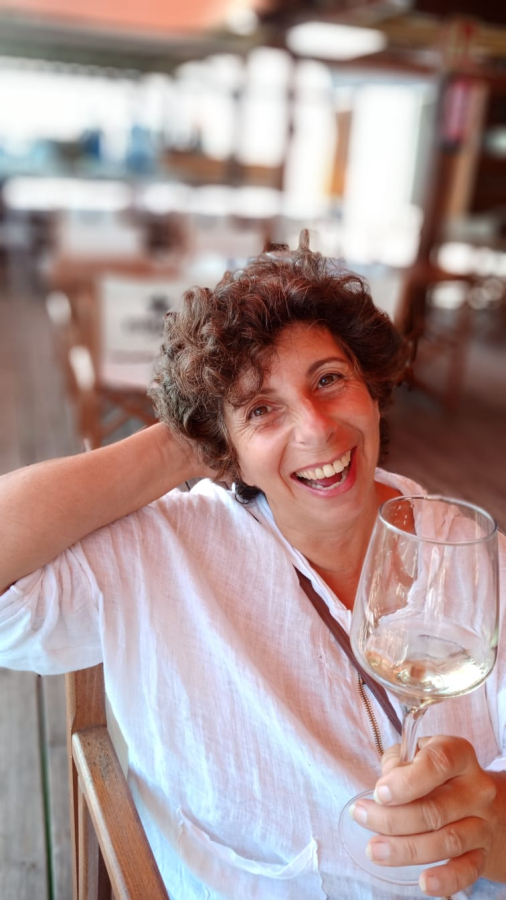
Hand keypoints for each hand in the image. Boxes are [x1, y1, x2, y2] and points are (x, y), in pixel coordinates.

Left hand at [350, 735, 505, 896]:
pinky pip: (468, 870)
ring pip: (447, 841)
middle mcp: (476, 789)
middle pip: (436, 809)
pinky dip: (446, 879)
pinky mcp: (482, 852)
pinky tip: (423, 882)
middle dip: (393, 819)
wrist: (478, 802)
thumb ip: (398, 763)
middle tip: (362, 818)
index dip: (407, 780)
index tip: (379, 793)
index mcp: (459, 755)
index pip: (439, 763)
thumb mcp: (416, 755)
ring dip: (406, 849)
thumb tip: (384, 789)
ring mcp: (482, 822)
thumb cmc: (434, 773)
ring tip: (375, 851)